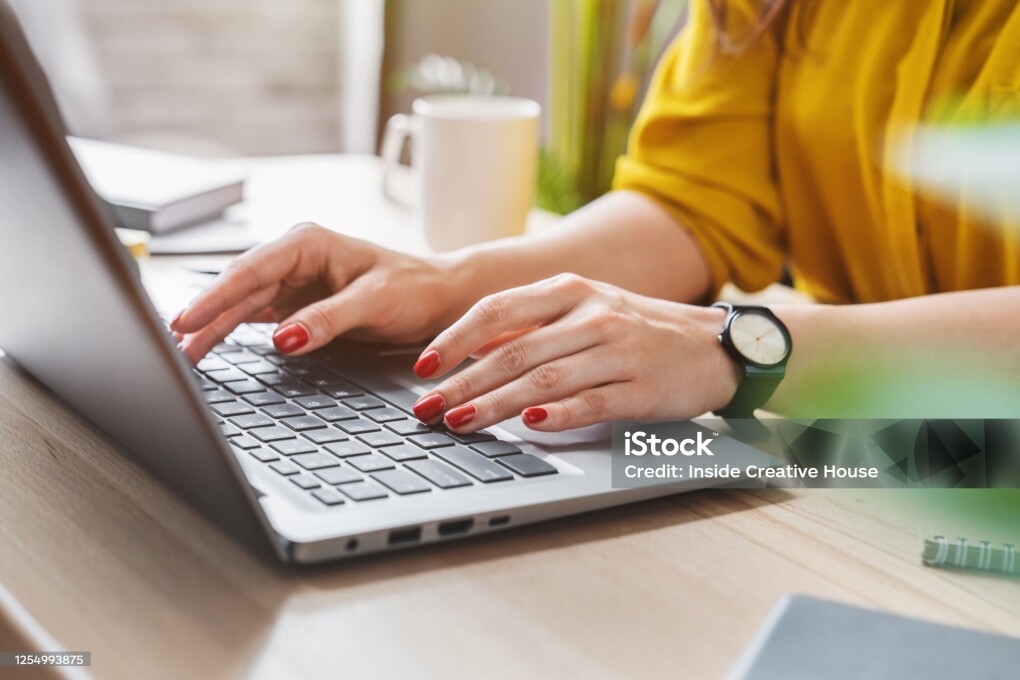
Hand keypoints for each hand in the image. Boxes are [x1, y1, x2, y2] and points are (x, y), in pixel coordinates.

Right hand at [171, 223, 460, 363]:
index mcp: (308, 244)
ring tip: (183, 352)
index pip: (251, 270)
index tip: (187, 319)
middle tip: (173, 344)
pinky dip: (231, 332)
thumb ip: (328, 319)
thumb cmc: (413, 289)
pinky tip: (207, 346)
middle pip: (237, 288)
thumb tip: (284, 338)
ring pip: (240, 305)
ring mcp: (292, 282)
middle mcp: (294, 259)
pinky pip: (254, 317)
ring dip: (212, 327)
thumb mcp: (373, 302)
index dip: (215, 296)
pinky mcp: (296, 304)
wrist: (438, 298)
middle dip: (203, 314)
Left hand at [410, 274, 740, 431]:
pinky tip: (528, 427)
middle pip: (514, 350)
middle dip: (462, 382)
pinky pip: (592, 401)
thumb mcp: (584, 311)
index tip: (423, 367)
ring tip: (460, 422)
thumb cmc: (638, 330)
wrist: (714, 345)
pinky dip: (557, 415)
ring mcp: (618, 350)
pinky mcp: (642, 386)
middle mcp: (591, 315)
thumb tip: (469, 350)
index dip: (454, 338)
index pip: (498, 309)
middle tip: (427, 408)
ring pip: (545, 379)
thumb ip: (533, 325)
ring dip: (496, 404)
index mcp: (570, 290)